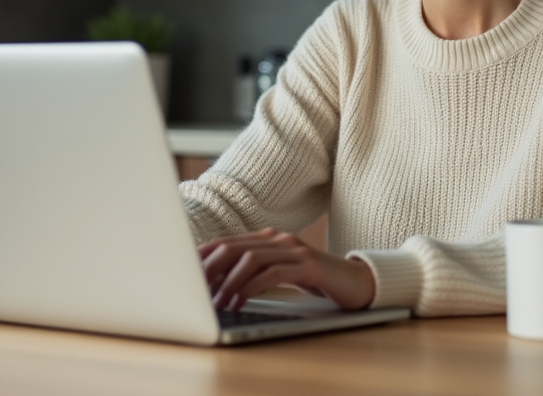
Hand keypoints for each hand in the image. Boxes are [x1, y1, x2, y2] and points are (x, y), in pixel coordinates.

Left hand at [199, 227, 375, 311]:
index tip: (184, 274)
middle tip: (194, 290)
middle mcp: (279, 239)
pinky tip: (241, 301)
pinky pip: (273, 273)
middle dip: (209, 268)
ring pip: (250, 260)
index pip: (227, 242)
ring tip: (217, 303)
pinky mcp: (309, 266)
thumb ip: (255, 272)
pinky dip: (252, 288)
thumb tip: (216, 285)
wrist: (358, 282)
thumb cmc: (315, 282)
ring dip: (228, 283)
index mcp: (269, 238)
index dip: (203, 256)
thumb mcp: (281, 273)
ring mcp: (295, 250)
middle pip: (234, 248)